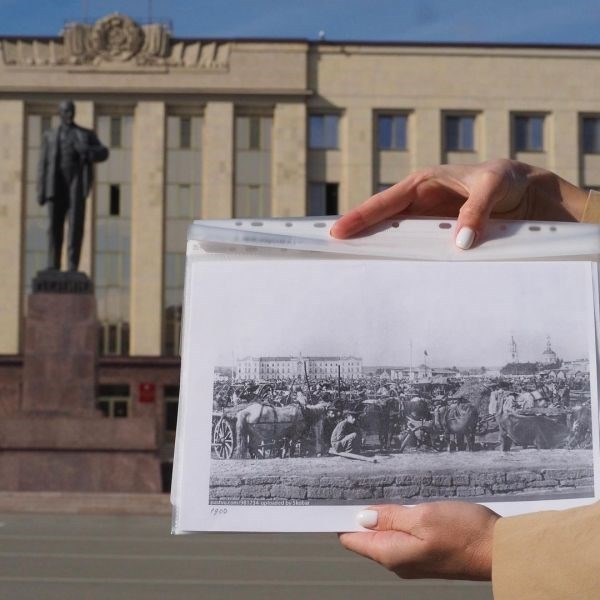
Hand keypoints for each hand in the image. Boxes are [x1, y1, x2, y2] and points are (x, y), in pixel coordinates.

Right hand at [330, 159, 587, 248]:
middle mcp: (420, 203)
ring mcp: (428, 222)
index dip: (359, 217)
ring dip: (380, 252)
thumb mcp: (494, 186)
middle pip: (382, 222)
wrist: (529, 195)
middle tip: (334, 254)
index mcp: (423, 183)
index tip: (337, 232)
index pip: (384, 202)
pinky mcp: (439, 237)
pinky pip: (417, 250)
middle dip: (359, 236)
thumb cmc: (507, 181)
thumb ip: (476, 210)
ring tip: (357, 270)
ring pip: (396, 238)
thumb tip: (460, 242)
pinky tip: (397, 276)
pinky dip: (405, 261)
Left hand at [339, 502, 499, 580]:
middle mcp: (398, 560)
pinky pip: (402, 533)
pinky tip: (401, 502)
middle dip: (361, 513)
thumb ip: (390, 517)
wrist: (499, 549)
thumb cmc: (465, 534)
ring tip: (377, 490)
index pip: (353, 539)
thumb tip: (363, 517)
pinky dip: (397, 517)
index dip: (342, 518)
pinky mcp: (425, 549)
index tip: (335, 498)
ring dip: (380, 514)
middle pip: (366, 536)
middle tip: (357, 486)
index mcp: (392, 554)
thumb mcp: (423, 518)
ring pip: (384, 533)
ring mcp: (412, 556)